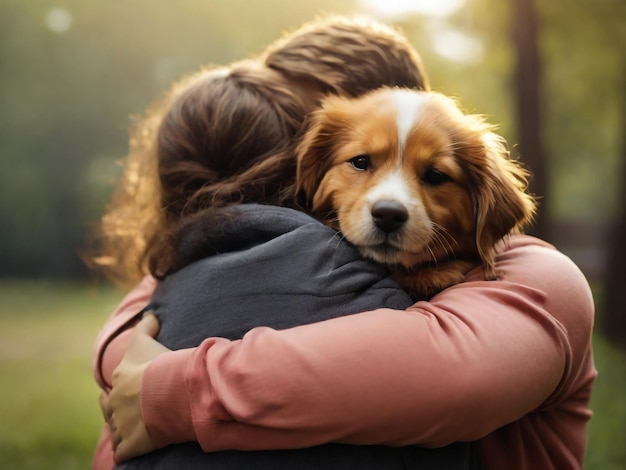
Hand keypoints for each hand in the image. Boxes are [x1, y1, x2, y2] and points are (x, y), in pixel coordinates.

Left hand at [106, 313, 169, 462]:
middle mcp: (115, 402)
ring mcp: (121, 425)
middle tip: (130, 410)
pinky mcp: (129, 445)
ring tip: (132, 429)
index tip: (134, 387)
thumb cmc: (160, 364)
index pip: (115, 384)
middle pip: (109, 408)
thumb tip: (149, 313)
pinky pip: (123, 452)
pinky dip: (128, 450)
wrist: (170, 390)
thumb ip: (147, 324)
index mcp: (119, 378)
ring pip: (115, 430)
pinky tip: (134, 448)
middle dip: (117, 409)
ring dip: (121, 430)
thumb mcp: (148, 340)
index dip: (124, 386)